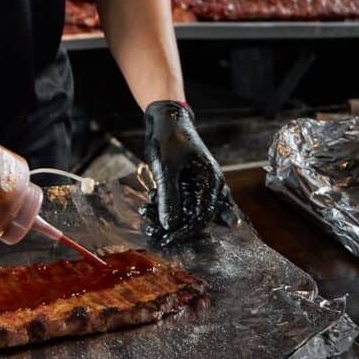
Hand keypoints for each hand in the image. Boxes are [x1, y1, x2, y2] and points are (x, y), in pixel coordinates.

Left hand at [142, 100, 237, 245]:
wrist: (166, 117)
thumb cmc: (168, 137)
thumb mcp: (166, 167)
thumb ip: (169, 197)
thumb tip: (170, 226)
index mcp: (212, 181)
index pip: (203, 217)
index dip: (185, 231)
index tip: (167, 240)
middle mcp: (211, 187)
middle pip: (198, 218)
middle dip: (175, 226)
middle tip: (154, 232)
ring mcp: (200, 186)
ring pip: (188, 212)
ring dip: (168, 216)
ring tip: (147, 214)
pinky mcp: (189, 185)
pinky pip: (181, 203)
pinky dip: (166, 206)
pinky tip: (148, 206)